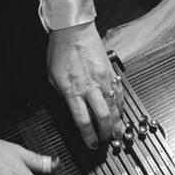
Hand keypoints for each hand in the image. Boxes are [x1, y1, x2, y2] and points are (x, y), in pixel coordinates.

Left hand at [47, 22, 123, 148]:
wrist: (73, 31)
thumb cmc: (61, 52)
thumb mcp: (53, 79)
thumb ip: (64, 97)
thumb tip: (72, 111)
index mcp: (73, 90)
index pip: (83, 120)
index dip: (89, 136)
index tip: (91, 144)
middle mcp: (90, 87)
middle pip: (103, 117)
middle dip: (106, 133)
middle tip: (106, 141)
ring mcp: (104, 80)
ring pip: (115, 107)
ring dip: (117, 123)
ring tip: (118, 133)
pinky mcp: (112, 73)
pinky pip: (120, 94)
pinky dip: (122, 106)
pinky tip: (122, 113)